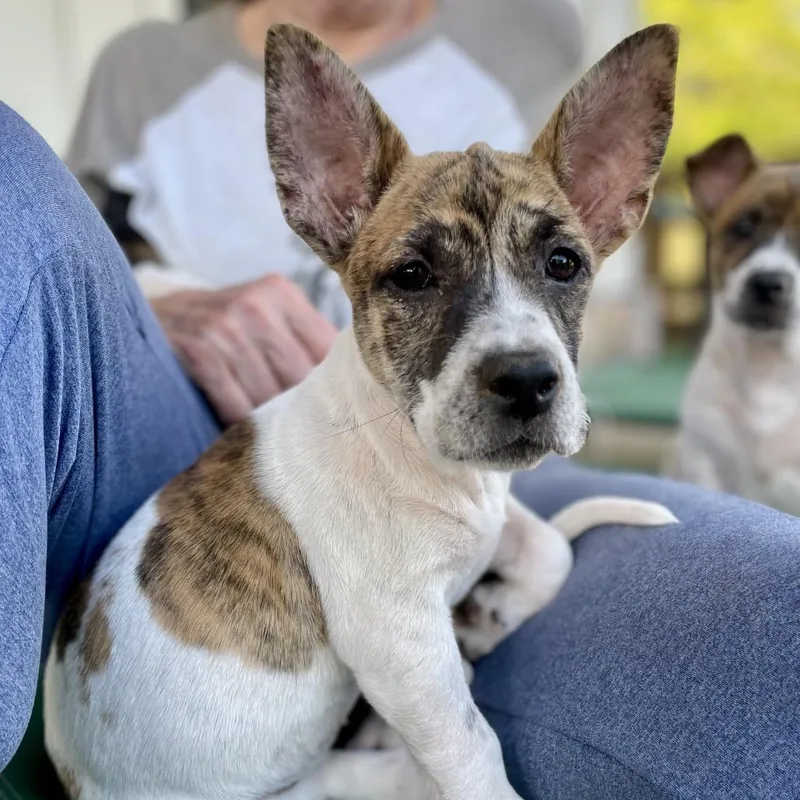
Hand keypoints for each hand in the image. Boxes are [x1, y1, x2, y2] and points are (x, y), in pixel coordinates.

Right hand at [152, 274, 336, 424]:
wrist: (142, 321)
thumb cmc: (217, 330)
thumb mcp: (260, 318)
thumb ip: (301, 342)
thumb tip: (356, 386)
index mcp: (279, 292)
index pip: (326, 349)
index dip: (335, 386)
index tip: (342, 414)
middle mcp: (255, 303)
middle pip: (301, 375)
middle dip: (305, 410)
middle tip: (313, 439)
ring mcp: (224, 324)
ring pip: (270, 394)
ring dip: (273, 422)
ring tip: (280, 441)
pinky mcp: (197, 349)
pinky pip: (235, 402)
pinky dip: (241, 422)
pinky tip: (243, 433)